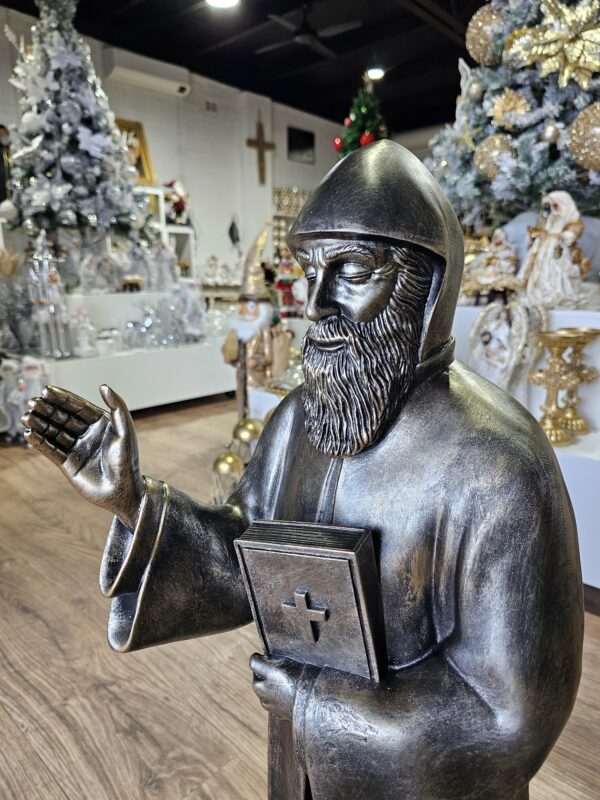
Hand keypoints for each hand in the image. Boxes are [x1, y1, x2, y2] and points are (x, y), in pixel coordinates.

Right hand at [21, 384, 142, 528]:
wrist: (123, 493)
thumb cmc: (127, 462)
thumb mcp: (125, 432)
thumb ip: (117, 407)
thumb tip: (103, 386)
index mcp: (101, 425)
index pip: (78, 407)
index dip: (63, 398)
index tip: (46, 390)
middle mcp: (88, 435)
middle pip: (63, 418)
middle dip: (47, 410)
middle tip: (32, 402)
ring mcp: (77, 449)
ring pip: (54, 433)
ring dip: (40, 424)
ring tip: (26, 417)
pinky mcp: (68, 464)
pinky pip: (51, 451)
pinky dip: (40, 442)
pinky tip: (29, 434)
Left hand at [250, 653, 303, 719]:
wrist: (317, 702)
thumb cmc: (308, 678)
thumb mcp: (292, 662)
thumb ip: (276, 661)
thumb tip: (267, 658)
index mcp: (270, 673)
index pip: (254, 662)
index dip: (257, 657)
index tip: (260, 656)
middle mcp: (266, 689)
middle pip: (256, 679)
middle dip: (261, 673)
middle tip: (271, 669)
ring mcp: (269, 703)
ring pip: (261, 692)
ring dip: (265, 686)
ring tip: (278, 683)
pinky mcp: (275, 712)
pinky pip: (269, 702)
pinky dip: (272, 697)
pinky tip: (282, 694)